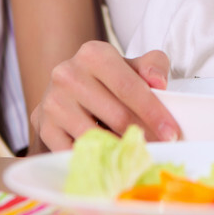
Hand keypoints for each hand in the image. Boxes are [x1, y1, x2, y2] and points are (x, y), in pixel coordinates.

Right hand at [31, 40, 179, 150]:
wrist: (70, 90)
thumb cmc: (109, 79)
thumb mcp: (132, 65)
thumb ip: (152, 65)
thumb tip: (158, 82)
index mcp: (93, 54)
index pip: (129, 87)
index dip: (153, 111)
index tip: (171, 131)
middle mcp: (68, 74)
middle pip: (116, 114)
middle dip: (143, 135)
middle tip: (161, 148)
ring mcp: (52, 101)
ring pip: (96, 136)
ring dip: (121, 150)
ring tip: (139, 155)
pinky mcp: (43, 126)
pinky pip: (74, 150)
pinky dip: (95, 158)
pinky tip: (111, 160)